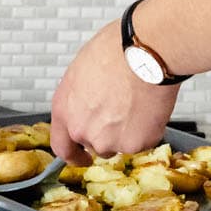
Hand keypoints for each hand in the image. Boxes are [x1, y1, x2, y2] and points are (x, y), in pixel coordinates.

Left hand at [50, 21, 179, 161]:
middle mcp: (82, 130)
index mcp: (64, 111)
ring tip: (136, 103)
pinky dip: (147, 129)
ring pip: (119, 145)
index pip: (62, 146)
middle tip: (122, 112)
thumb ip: (80, 99)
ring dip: (127, 132)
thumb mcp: (81, 72)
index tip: (82, 157)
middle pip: (95, 145)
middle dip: (108, 134)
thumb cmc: (115, 52)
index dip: (73, 155)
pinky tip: (148, 107)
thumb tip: (87, 103)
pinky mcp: (135, 144)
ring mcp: (109, 141)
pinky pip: (142, 142)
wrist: (144, 54)